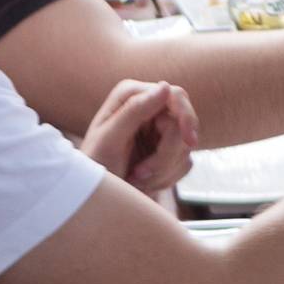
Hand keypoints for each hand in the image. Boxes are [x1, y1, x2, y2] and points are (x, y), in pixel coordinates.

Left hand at [82, 79, 198, 195]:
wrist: (94, 195)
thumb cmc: (94, 166)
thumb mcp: (109, 140)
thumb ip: (134, 111)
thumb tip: (165, 87)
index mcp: (132, 96)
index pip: (175, 96)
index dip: (186, 117)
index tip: (189, 141)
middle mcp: (148, 108)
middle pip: (183, 125)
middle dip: (166, 155)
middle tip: (140, 173)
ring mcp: (159, 130)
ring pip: (185, 147)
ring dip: (162, 169)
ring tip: (135, 178)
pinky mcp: (167, 150)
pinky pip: (185, 162)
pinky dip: (166, 177)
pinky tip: (143, 181)